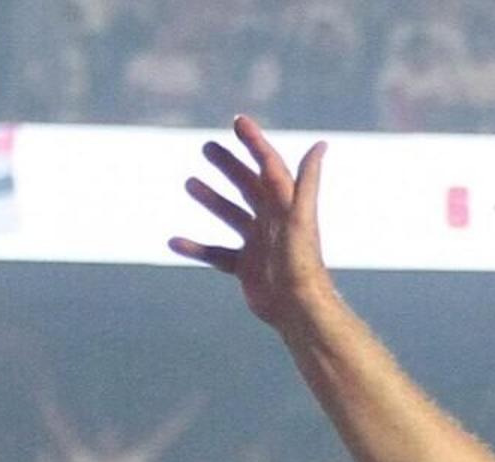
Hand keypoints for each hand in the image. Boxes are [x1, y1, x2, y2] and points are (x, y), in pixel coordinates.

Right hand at [173, 117, 337, 329]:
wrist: (298, 308)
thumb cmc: (301, 262)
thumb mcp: (301, 217)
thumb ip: (307, 180)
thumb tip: (320, 144)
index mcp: (285, 204)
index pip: (268, 165)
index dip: (254, 142)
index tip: (238, 121)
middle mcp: (272, 221)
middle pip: (247, 185)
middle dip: (228, 165)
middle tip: (207, 147)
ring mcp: (258, 244)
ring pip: (230, 215)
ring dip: (211, 198)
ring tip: (189, 182)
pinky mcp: (246, 268)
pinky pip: (216, 253)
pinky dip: (196, 248)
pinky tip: (174, 241)